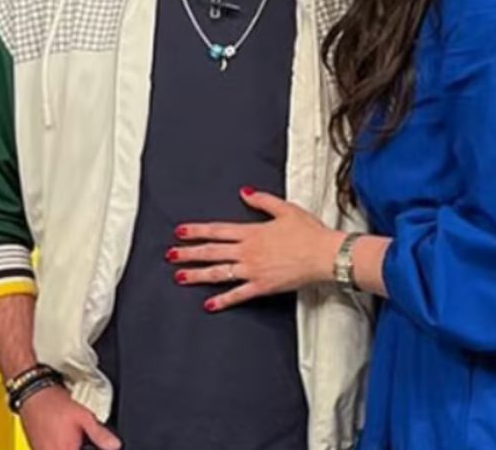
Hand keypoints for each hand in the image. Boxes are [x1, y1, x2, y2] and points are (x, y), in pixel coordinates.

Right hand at [18, 385, 119, 449]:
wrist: (33, 394)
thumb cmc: (54, 403)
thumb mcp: (84, 416)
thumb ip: (100, 434)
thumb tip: (115, 445)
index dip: (87, 448)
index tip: (88, 444)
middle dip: (80, 446)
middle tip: (81, 437)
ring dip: (70, 445)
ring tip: (72, 435)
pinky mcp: (37, 448)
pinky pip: (52, 449)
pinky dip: (60, 445)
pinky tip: (62, 436)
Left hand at [171, 187, 340, 312]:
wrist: (325, 255)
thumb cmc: (310, 233)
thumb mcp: (286, 209)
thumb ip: (262, 200)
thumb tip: (244, 192)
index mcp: (252, 232)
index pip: (217, 230)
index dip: (197, 231)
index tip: (180, 232)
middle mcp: (248, 251)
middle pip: (212, 251)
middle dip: (188, 253)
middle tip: (170, 255)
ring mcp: (253, 270)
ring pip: (219, 273)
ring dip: (197, 274)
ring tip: (180, 276)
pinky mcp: (262, 286)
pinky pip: (238, 294)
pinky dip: (222, 300)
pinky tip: (209, 304)